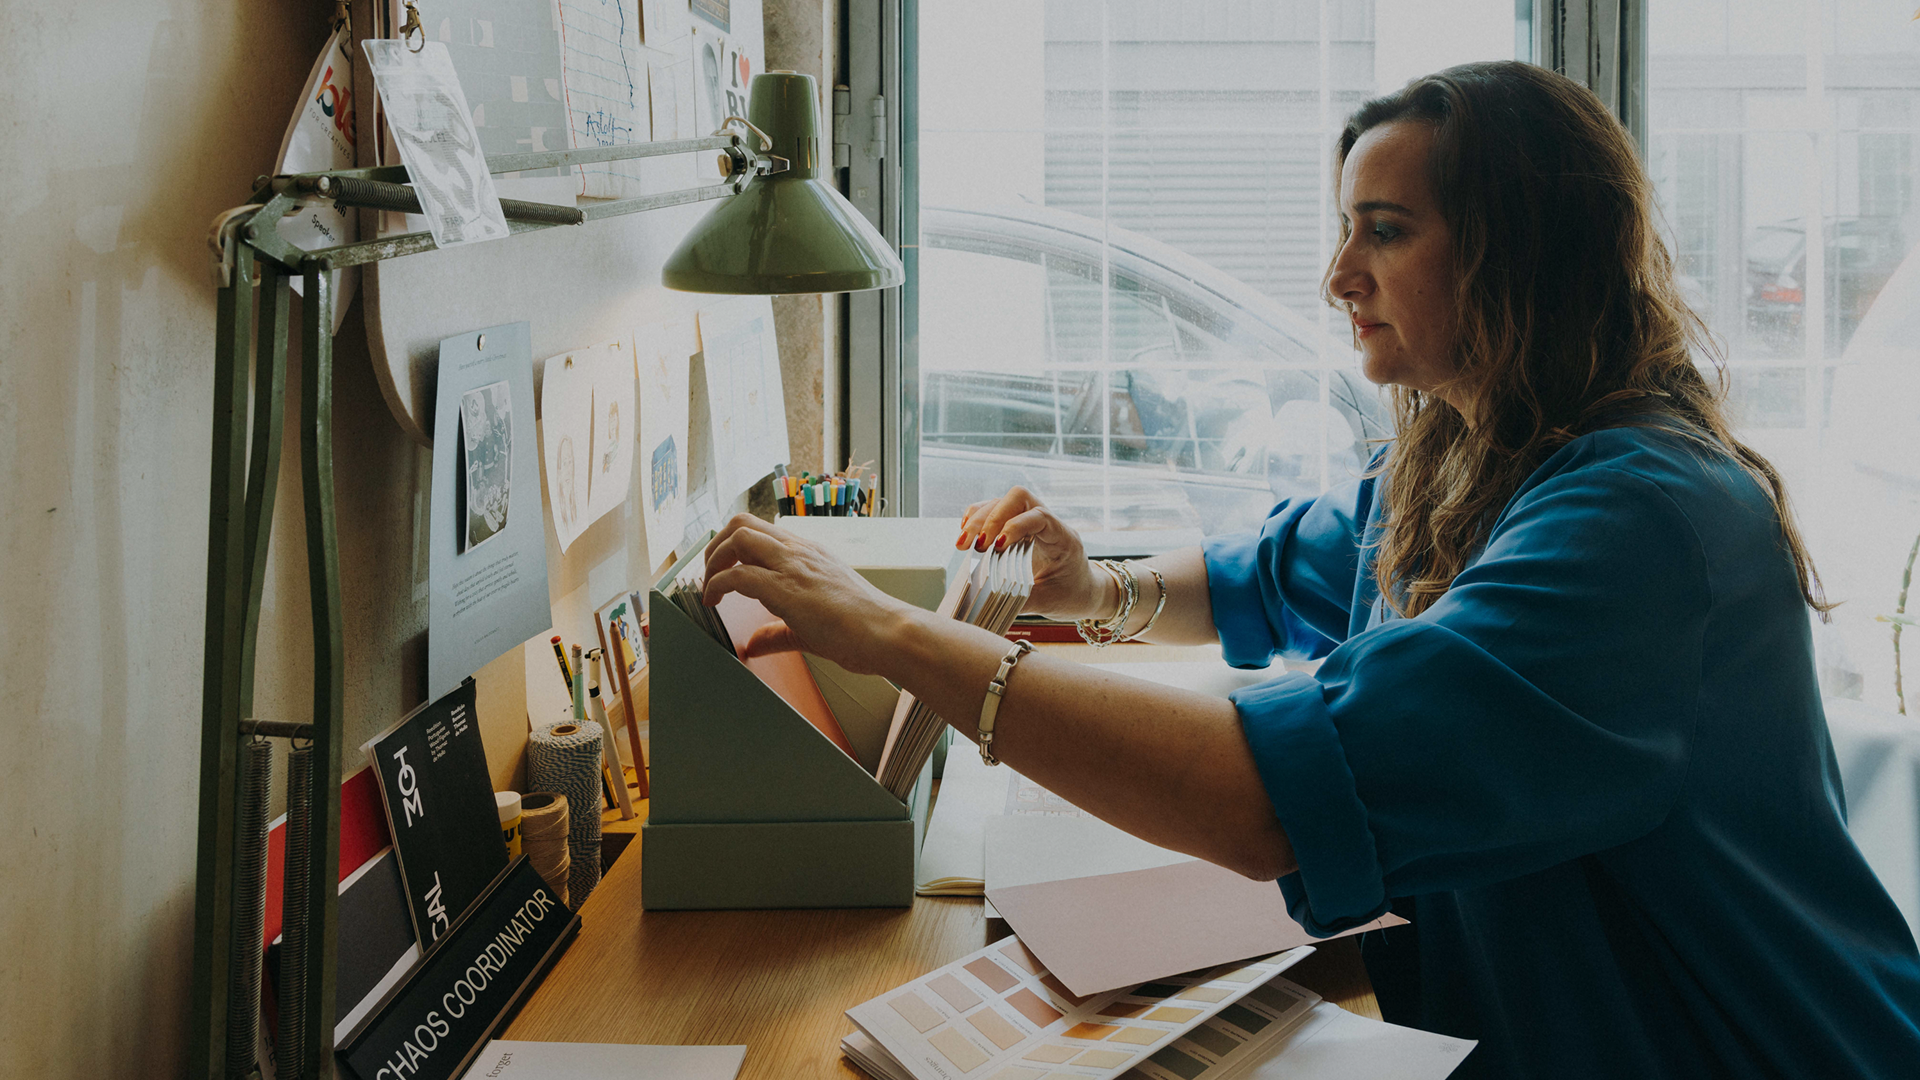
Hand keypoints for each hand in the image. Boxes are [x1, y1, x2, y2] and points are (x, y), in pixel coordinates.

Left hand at [702, 515, 914, 674]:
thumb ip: (779, 632)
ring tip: (709, 587)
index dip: (734, 546)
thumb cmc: (862, 628)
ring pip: (737, 537)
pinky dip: (716, 585)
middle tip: (709, 573)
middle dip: (716, 546)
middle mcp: (799, 551)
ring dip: (713, 560)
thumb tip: (755, 643)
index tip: (723, 568)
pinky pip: (738, 574)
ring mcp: (793, 565)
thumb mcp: (812, 626)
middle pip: (742, 523)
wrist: (886, 632)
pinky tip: (713, 602)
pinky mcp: (786, 587)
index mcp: (809, 554)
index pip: (762, 532)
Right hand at [957, 487, 1106, 620]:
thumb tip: (986, 603)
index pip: (1040, 517)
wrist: (1082, 590)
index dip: (1015, 526)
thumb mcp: (1049, 602)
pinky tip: (967, 535)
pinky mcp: (1017, 524)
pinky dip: (977, 518)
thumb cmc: (1071, 594)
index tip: (997, 547)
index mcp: (1063, 538)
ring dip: (979, 519)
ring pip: (1002, 501)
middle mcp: (1047, 522)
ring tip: (963, 544)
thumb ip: (1021, 601)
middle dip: (991, 518)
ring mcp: (1030, 519)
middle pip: (1018, 498)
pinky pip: (994, 509)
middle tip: (975, 547)